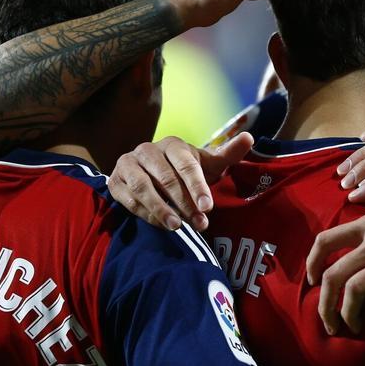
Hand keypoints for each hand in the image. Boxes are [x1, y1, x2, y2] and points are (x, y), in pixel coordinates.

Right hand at [108, 133, 253, 229]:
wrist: (151, 173)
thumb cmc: (186, 170)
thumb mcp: (208, 163)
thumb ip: (228, 153)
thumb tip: (249, 138)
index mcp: (173, 144)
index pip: (186, 165)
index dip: (197, 186)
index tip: (208, 207)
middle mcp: (148, 150)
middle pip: (166, 178)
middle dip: (184, 203)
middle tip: (199, 223)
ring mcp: (128, 164)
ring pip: (144, 188)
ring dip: (161, 209)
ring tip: (177, 227)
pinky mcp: (115, 180)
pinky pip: (128, 199)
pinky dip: (145, 213)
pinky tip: (161, 224)